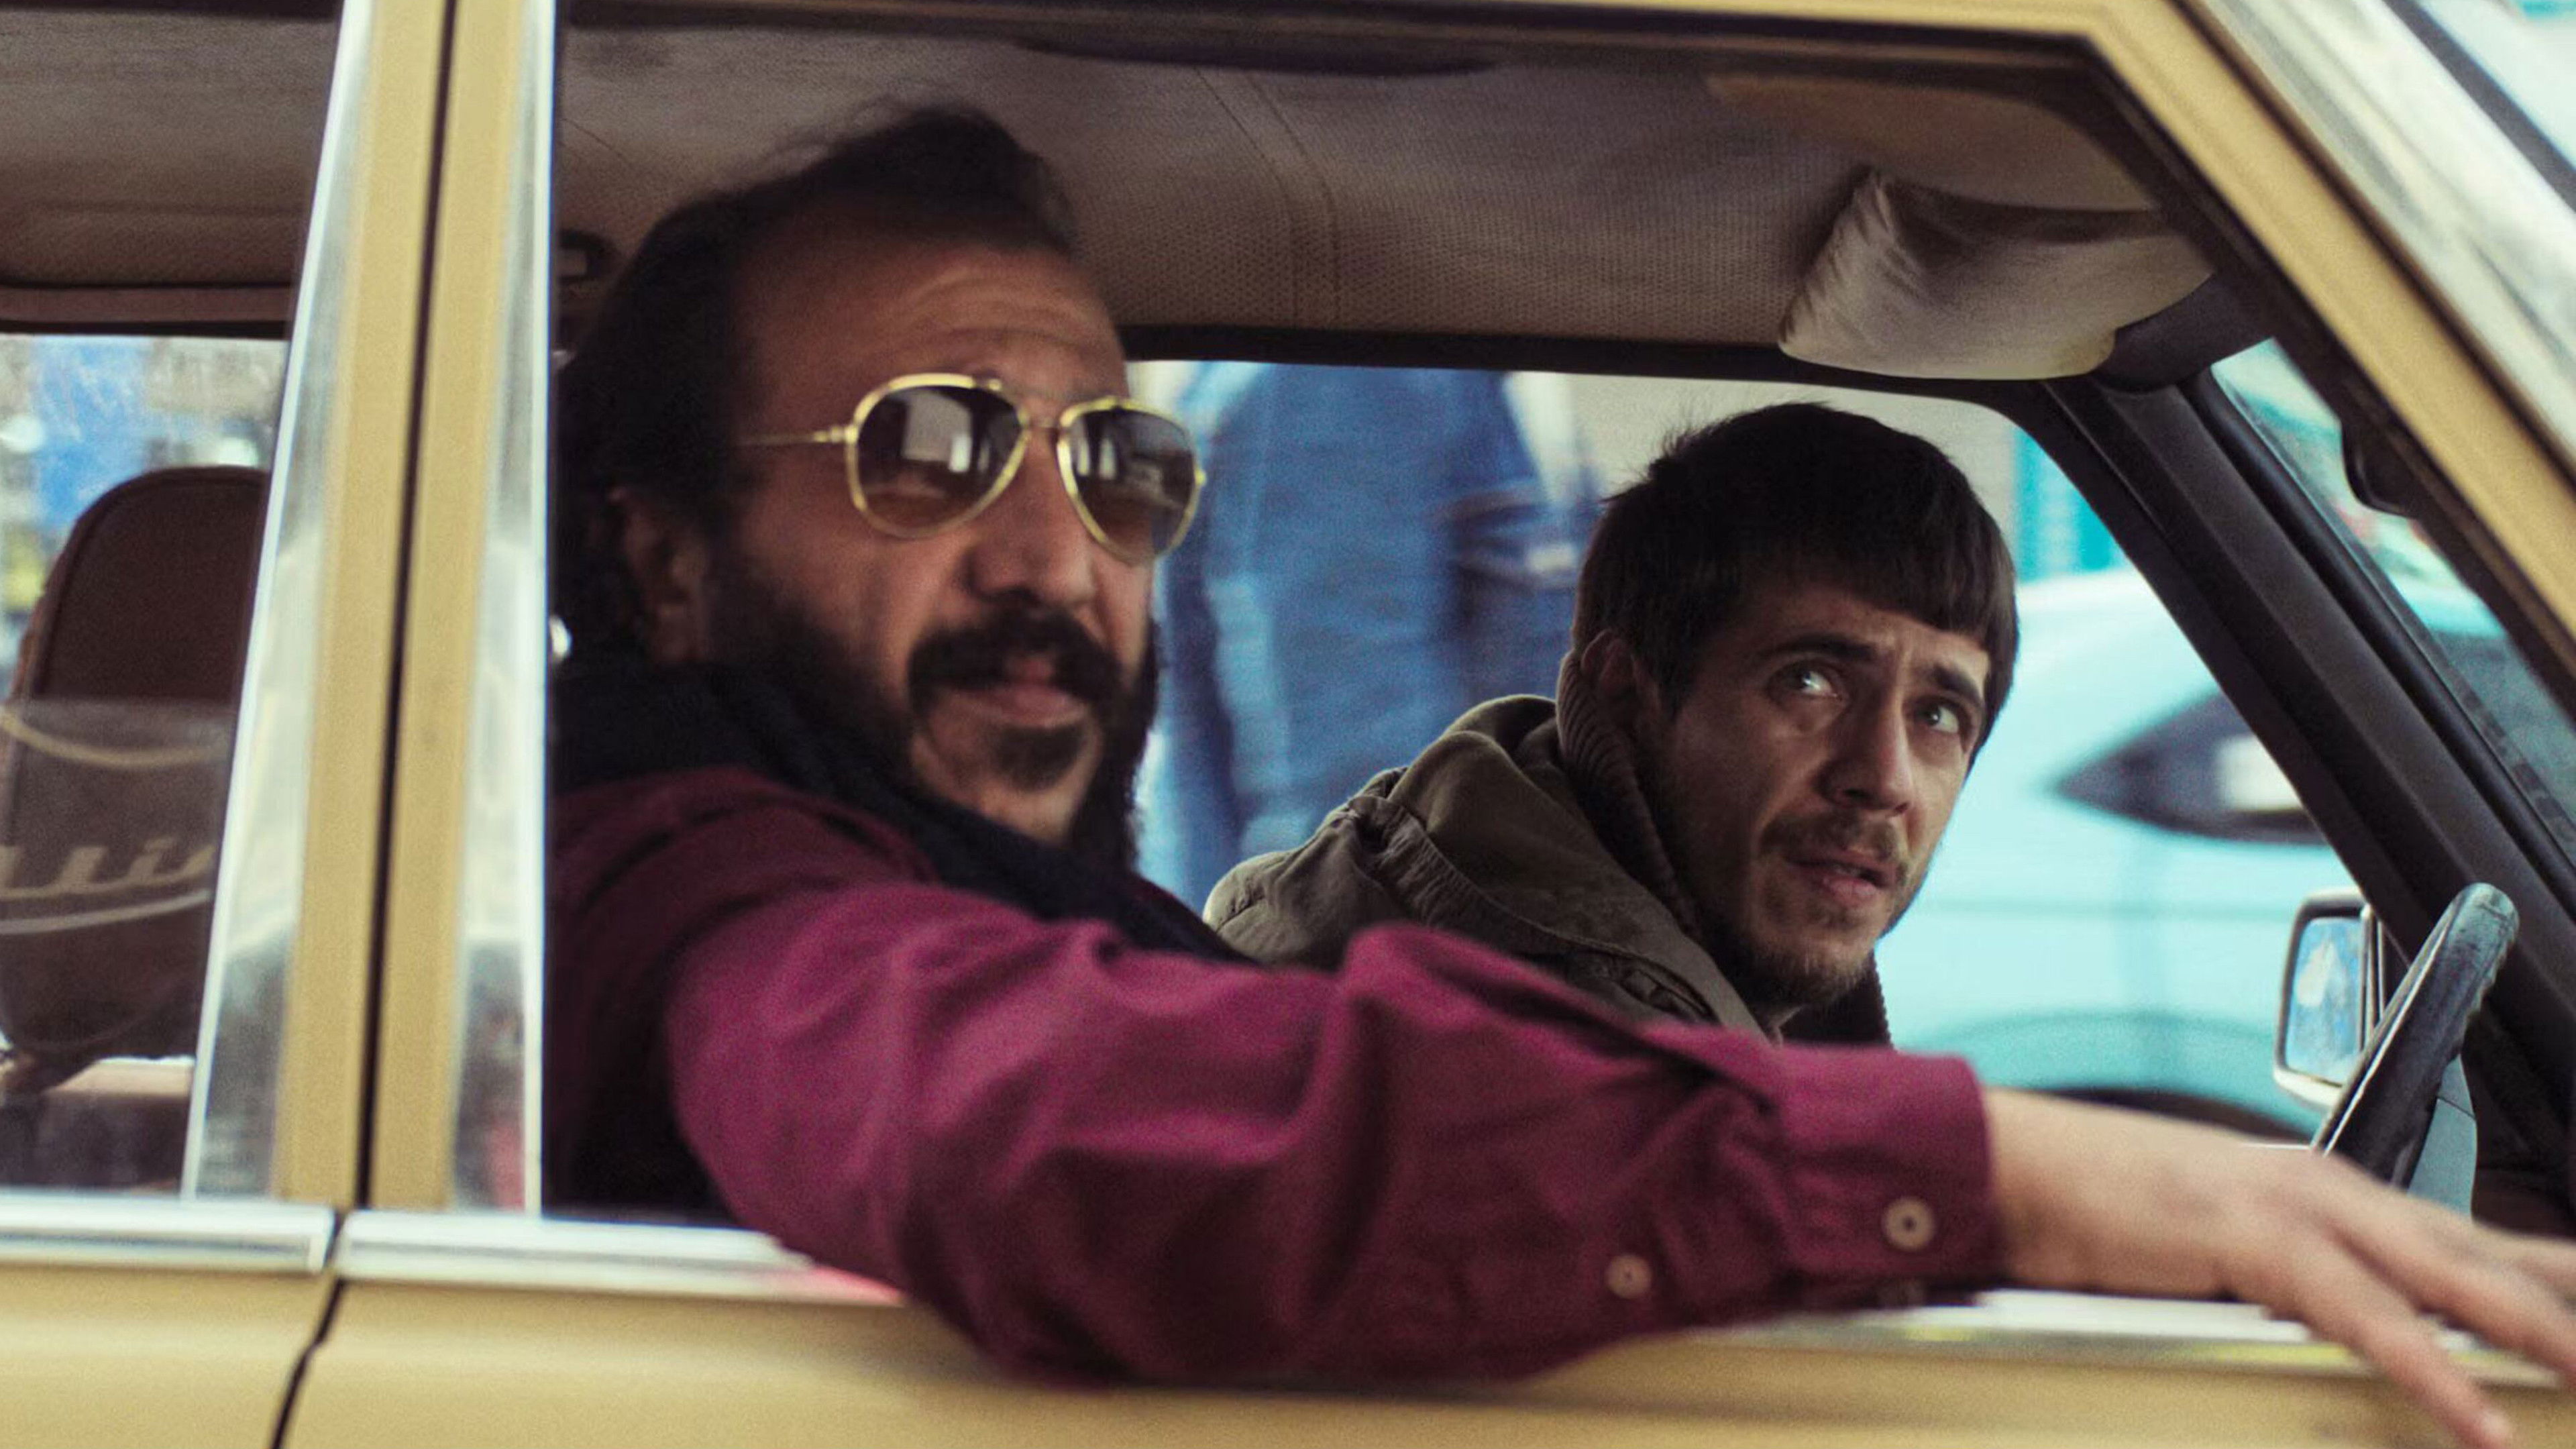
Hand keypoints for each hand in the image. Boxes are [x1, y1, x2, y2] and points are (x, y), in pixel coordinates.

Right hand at [1983, 1088, 2575, 1448]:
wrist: (2013, 1166)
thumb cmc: (2101, 1207)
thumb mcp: (2221, 1243)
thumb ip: (2293, 1277)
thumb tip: (2345, 1327)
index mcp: (2333, 1193)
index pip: (2479, 1239)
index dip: (2552, 1280)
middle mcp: (2334, 1191)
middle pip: (2491, 1254)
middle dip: (2566, 1304)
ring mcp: (2298, 1207)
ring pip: (2453, 1277)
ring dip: (2537, 1334)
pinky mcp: (2254, 1238)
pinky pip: (2363, 1316)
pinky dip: (2428, 1369)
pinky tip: (2475, 1416)